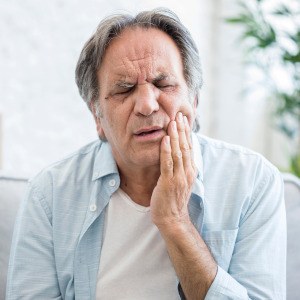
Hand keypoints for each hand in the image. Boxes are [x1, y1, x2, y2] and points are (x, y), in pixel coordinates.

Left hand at [151, 112, 196, 227]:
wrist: (172, 218)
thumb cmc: (174, 199)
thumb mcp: (181, 180)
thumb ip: (181, 166)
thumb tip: (179, 153)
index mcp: (190, 170)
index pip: (189, 147)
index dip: (187, 133)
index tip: (184, 120)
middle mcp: (187, 172)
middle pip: (185, 147)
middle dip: (182, 130)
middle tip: (179, 115)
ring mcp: (179, 177)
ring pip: (178, 152)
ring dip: (175, 136)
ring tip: (173, 122)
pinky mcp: (168, 182)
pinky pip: (167, 164)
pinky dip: (166, 150)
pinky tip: (164, 139)